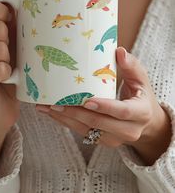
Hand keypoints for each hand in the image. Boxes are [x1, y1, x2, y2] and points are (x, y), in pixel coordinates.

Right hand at [0, 0, 19, 134]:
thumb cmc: (7, 57)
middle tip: (7, 50)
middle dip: (9, 40)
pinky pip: (0, 69)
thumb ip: (3, 4)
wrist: (4, 96)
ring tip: (6, 64)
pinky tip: (4, 77)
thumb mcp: (8, 29)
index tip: (8, 21)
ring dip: (10, 58)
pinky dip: (9, 73)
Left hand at [36, 47, 171, 164]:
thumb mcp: (141, 79)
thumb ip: (131, 65)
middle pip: (99, 123)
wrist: (147, 122)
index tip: (86, 100)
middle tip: (55, 102)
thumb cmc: (142, 95)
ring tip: (46, 107)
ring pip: (87, 131)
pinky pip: (83, 132)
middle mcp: (129, 131)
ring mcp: (115, 139)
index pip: (122, 112)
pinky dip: (66, 122)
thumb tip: (119, 51)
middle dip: (76, 113)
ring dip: (65, 119)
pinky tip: (52, 112)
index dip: (104, 107)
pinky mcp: (103, 141)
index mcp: (140, 113)